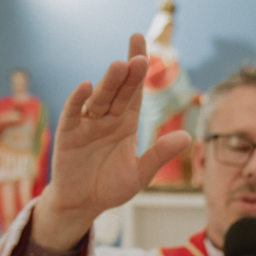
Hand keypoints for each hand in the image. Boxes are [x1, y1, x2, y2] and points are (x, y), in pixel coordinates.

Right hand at [32, 34, 190, 249]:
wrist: (83, 205)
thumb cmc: (111, 188)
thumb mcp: (139, 174)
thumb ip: (159, 155)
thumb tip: (187, 137)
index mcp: (126, 123)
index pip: (134, 91)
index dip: (138, 71)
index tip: (144, 50)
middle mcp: (107, 118)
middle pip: (118, 91)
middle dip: (127, 74)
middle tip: (138, 59)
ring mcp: (87, 124)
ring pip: (99, 99)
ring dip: (108, 83)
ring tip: (119, 66)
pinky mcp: (68, 134)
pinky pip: (73, 113)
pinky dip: (78, 100)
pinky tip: (86, 87)